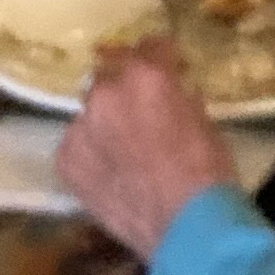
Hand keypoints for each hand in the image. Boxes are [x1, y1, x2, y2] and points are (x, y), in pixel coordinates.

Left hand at [56, 45, 238, 258]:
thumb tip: (171, 92)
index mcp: (146, 76)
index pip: (150, 46)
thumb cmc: (208, 173)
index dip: (162, 58)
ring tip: (123, 147)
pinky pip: (77, 145)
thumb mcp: (204, 121)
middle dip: (126, 88)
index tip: (168, 67)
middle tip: (143, 111)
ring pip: (91, 113)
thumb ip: (179, 97)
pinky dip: (91, 152)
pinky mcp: (66, 160)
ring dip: (105, 121)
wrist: (187, 228)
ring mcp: (81, 127)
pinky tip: (110, 172)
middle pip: (111, 75)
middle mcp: (106, 93)